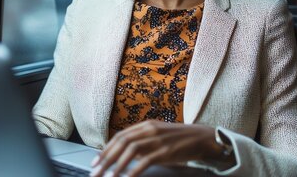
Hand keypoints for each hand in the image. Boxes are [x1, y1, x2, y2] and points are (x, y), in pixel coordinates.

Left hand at [90, 120, 230, 176]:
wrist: (202, 138)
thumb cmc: (179, 139)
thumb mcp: (158, 135)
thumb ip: (142, 140)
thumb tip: (124, 152)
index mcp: (146, 125)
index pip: (119, 136)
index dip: (106, 149)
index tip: (95, 161)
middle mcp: (149, 130)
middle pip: (121, 143)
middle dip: (105, 159)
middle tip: (95, 171)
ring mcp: (157, 140)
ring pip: (130, 151)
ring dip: (115, 165)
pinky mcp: (166, 151)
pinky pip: (145, 161)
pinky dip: (133, 171)